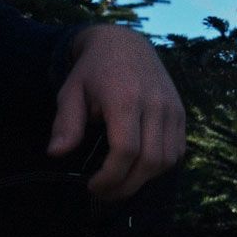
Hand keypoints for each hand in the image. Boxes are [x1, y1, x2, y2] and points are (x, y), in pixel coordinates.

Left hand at [49, 25, 184, 200]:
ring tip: (121, 182)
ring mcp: (172, 109)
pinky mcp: (180, 113)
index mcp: (125, 99)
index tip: (92, 186)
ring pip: (167, 159)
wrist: (125, 43)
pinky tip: (139, 168)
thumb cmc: (93, 70)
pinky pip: (177, 150)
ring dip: (144, 179)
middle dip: (126, 185)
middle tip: (104, 193)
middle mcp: (155, 104)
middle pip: (150, 160)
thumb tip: (56, 154)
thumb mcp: (70, 91)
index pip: (126, 150)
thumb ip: (66, 124)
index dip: (110, 177)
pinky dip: (160, 166)